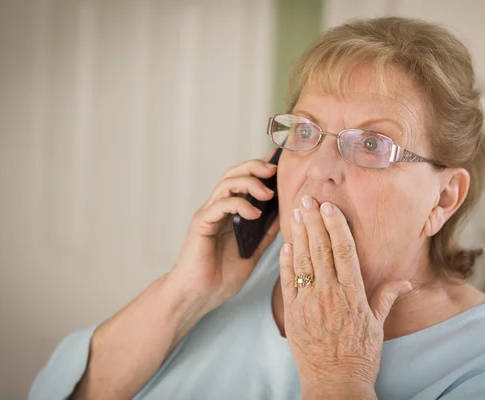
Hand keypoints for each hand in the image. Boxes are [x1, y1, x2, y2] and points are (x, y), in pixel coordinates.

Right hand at [170, 150, 280, 311]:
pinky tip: (255, 213)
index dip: (259, 168)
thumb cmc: (221, 277)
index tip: (280, 161)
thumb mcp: (252, 252)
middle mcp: (217, 209)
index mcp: (229, 213)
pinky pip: (220, 205)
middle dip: (255, 167)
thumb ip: (265, 234)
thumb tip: (285, 215)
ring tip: (268, 194)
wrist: (198, 296)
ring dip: (249, 184)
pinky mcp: (201, 224)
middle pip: (233, 174)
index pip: (243, 181)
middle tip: (274, 170)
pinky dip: (239, 205)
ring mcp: (208, 214)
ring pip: (226, 185)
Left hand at [279, 196, 410, 396]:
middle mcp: (330, 294)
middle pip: (320, 249)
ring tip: (295, 213)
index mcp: (352, 294)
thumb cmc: (359, 356)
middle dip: (313, 222)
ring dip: (298, 235)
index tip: (329, 207)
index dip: (335, 226)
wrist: (335, 383)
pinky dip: (286, 262)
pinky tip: (286, 245)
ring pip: (303, 261)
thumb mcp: (377, 327)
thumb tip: (405, 282)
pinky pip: (288, 282)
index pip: (344, 251)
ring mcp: (309, 303)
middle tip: (307, 199)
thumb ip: (386, 298)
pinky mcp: (293, 313)